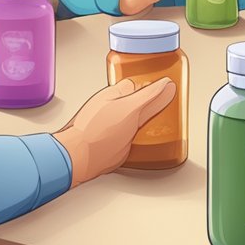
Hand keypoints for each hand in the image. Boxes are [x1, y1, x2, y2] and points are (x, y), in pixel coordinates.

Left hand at [53, 78, 176, 187]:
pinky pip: (129, 139)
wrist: (77, 160)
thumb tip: (167, 85)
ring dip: (144, 126)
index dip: (153, 88)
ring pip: (132, 122)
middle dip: (150, 109)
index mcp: (114, 95)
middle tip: (164, 113)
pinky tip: (143, 145)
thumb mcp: (130, 110)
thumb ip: (149, 97)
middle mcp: (110, 109)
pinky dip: (138, 140)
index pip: (138, 86)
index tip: (167, 91)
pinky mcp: (110, 145)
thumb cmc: (96, 133)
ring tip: (157, 131)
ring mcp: (109, 127)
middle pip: (136, 104)